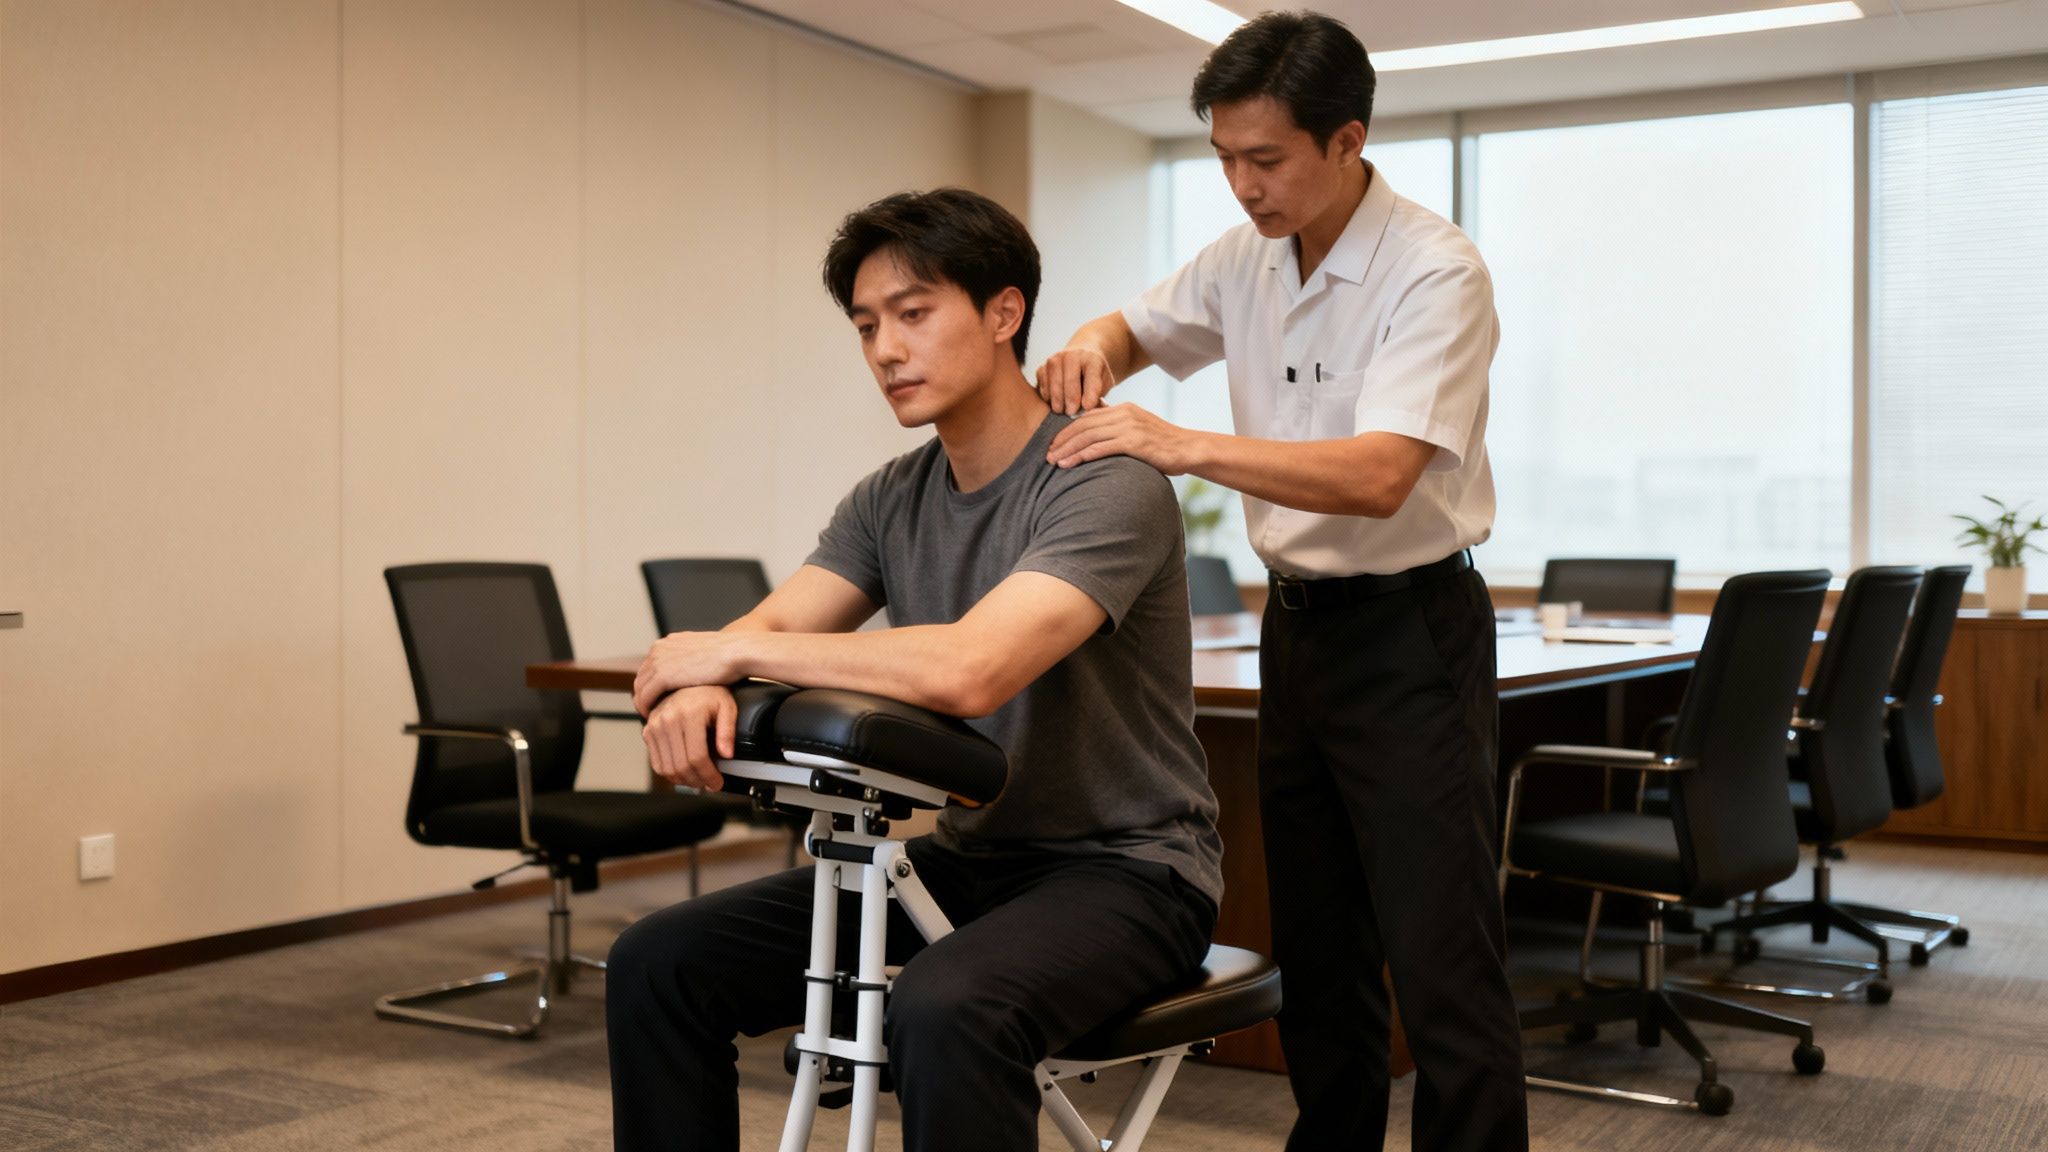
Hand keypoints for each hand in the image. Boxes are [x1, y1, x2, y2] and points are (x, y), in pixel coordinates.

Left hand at [634, 631, 743, 715]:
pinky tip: (655, 719)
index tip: (657, 700)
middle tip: (652, 712)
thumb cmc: (729, 654)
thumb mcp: (703, 651)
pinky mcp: (662, 676)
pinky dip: (646, 709)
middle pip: (642, 677)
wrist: (736, 652)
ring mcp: (658, 661)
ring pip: (640, 688)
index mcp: (668, 642)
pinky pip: (645, 697)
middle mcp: (659, 649)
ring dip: (644, 704)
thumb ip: (691, 658)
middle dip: (645, 695)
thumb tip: (693, 668)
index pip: (650, 666)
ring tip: (653, 719)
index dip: (651, 685)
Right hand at [642, 685, 737, 790]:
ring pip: (666, 768)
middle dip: (697, 781)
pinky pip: (656, 762)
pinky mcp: (648, 731)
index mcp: (688, 715)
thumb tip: (726, 754)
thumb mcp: (727, 706)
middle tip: (709, 784)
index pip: (697, 757)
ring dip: (683, 781)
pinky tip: (684, 773)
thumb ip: (728, 731)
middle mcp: (667, 720)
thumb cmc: (709, 693)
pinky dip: (669, 773)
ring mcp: (655, 726)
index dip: (708, 775)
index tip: (718, 783)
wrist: (686, 679)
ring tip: (698, 780)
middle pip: (681, 766)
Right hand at [1035, 347, 1115, 414]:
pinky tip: (1053, 402)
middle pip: (1070, 379)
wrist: (1080, 360)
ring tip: (1061, 410)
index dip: (1090, 393)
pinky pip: (1042, 383)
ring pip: (1054, 381)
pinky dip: (1047, 395)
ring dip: (1057, 399)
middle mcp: (1073, 355)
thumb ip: (1098, 397)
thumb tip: (1087, 410)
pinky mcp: (1042, 367)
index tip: (1087, 407)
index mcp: (1092, 359)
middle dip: (1071, 399)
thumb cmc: (1092, 377)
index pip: (1092, 377)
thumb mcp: (1102, 385)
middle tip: (1071, 413)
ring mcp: (1055, 360)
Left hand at [1045, 403, 1198, 473]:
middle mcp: (1124, 414)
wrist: (1189, 449)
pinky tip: (1070, 463)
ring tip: (1054, 462)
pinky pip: (1101, 447)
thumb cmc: (1163, 445)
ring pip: (1088, 436)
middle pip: (1083, 425)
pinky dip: (1083, 455)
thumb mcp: (1139, 430)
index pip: (1087, 417)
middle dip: (1062, 440)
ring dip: (1068, 449)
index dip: (1067, 431)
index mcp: (1124, 409)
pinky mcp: (1134, 442)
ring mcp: (1129, 427)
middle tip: (1047, 455)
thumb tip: (1098, 437)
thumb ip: (1119, 429)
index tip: (1053, 445)